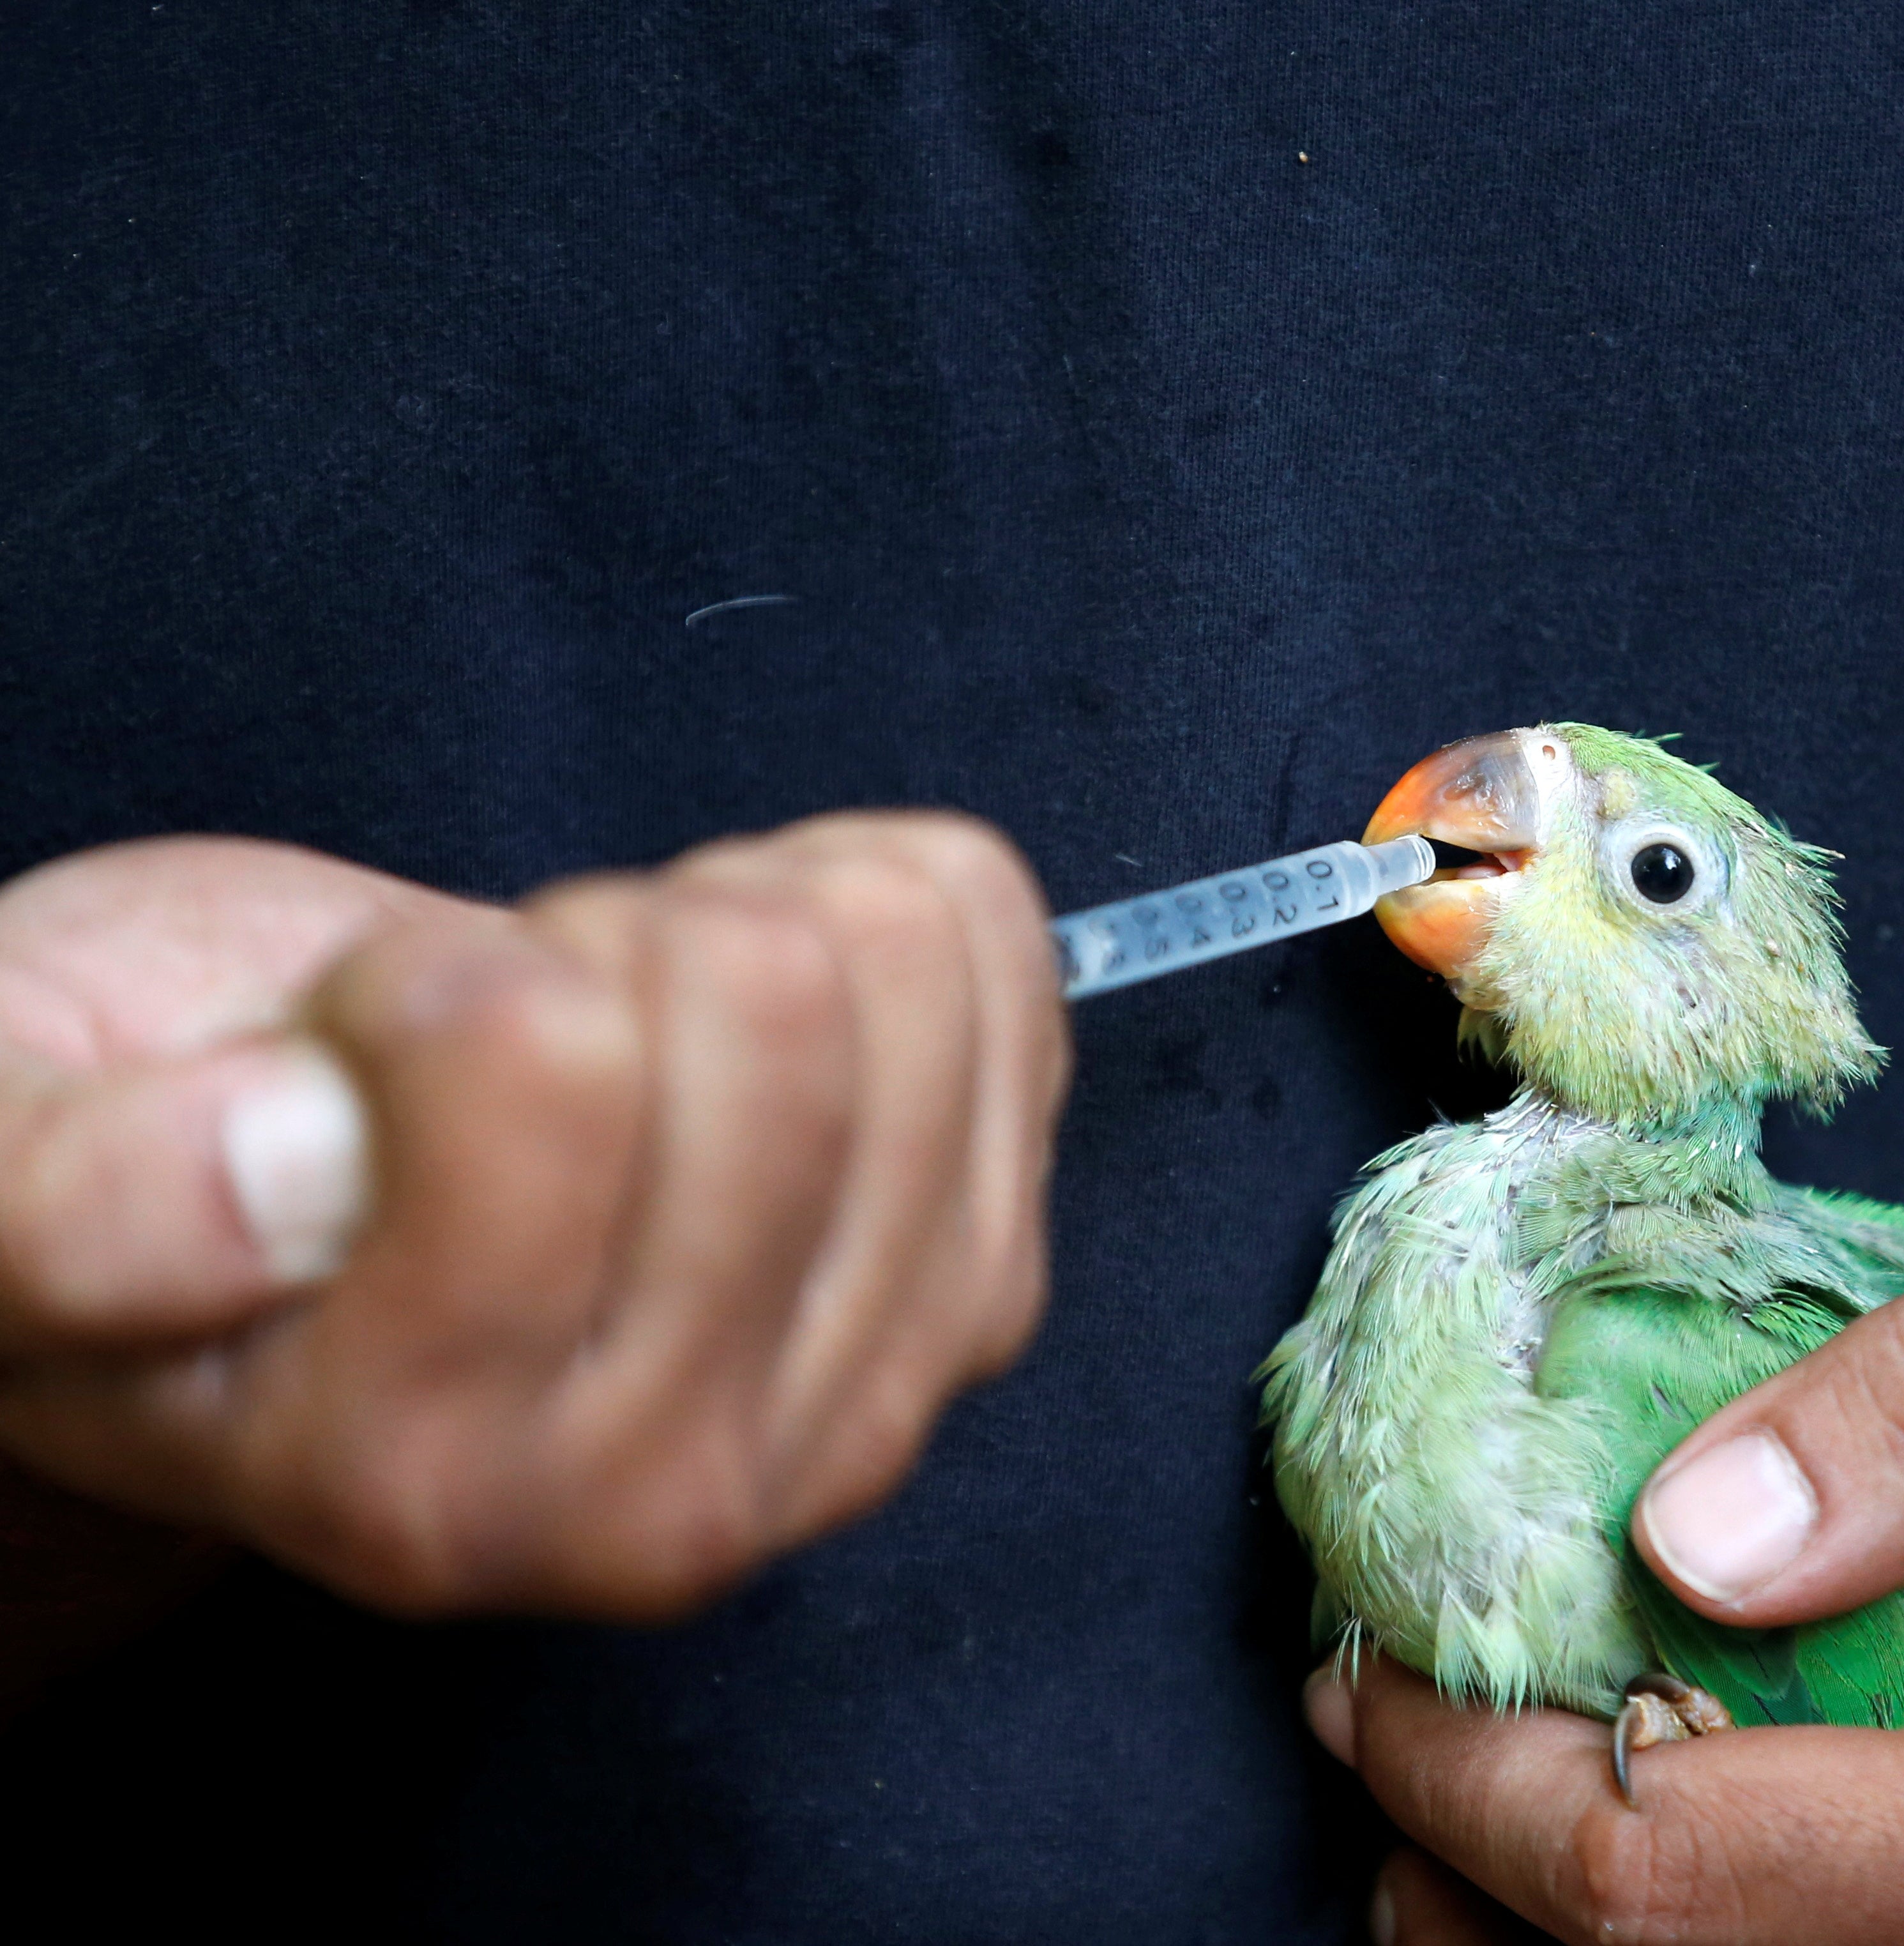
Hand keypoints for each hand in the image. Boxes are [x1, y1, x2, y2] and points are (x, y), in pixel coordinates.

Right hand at [0, 816, 1065, 1618]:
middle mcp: (667, 1496)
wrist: (335, 1234)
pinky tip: (744, 997)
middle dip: (593, 946)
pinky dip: (860, 899)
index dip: (429, 980)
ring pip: (899, 966)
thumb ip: (56, 1204)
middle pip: (764, 1002)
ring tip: (616, 1023)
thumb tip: (267, 1174)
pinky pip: (997, 952)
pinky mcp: (981, 1285)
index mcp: (411, 1480)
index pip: (547, 1061)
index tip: (367, 1054)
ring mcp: (868, 1398)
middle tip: (506, 1037)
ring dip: (731, 922)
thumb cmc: (156, 1165)